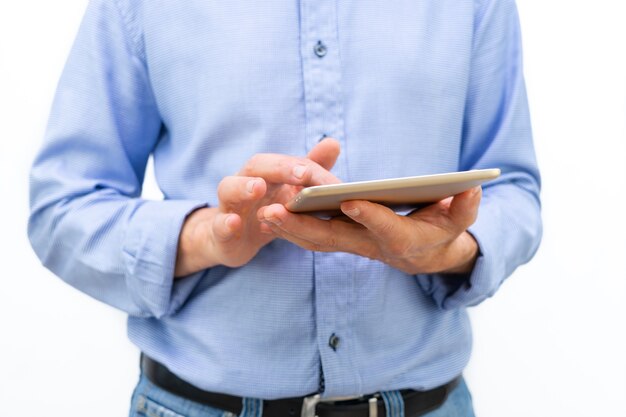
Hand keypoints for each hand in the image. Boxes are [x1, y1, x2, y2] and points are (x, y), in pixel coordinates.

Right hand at [174, 138, 340, 276]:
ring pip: (229, 189)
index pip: (282, 162)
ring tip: (258, 187)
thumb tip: (333, 143)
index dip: (299, 165)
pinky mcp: (220, 231)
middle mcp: (243, 183)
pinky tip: (234, 223)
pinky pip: (219, 224)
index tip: (315, 171)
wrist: (232, 240)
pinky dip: (225, 223)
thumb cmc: (266, 211)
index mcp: (265, 173)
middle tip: (302, 173)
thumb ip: (310, 171)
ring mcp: (229, 206)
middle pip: (256, 166)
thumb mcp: (288, 194)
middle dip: (279, 168)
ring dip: (243, 187)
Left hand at [257, 186, 481, 274]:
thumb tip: (472, 188)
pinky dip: (291, 228)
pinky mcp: (343, 240)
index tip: (351, 201)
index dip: (371, 217)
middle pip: (336, 240)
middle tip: (276, 211)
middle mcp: (374, 247)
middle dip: (305, 227)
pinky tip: (270, 214)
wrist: (428, 254)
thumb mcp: (460, 220)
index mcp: (404, 240)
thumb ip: (465, 207)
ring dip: (290, 229)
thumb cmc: (444, 232)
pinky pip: (313, 237)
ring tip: (264, 212)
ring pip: (317, 241)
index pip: (386, 230)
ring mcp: (355, 245)